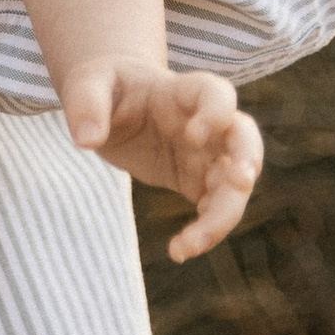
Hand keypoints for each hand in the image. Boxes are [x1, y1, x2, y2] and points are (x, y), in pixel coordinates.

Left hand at [62, 59, 263, 259]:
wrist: (110, 103)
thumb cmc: (104, 85)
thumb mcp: (86, 84)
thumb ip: (85, 105)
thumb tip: (86, 140)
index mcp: (183, 91)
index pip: (216, 94)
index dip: (215, 112)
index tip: (193, 135)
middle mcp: (206, 124)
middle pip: (244, 139)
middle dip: (248, 160)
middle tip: (240, 182)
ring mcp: (205, 155)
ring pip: (235, 184)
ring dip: (223, 215)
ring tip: (189, 245)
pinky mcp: (195, 182)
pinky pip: (213, 209)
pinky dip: (206, 231)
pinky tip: (180, 250)